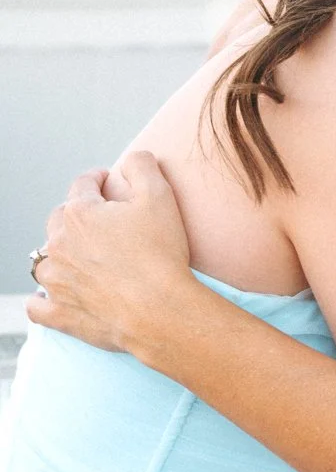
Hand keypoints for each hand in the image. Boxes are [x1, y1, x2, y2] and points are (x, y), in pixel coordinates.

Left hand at [26, 153, 194, 354]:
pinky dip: (43, 299)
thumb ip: (143, 167)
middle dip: (76, 214)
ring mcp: (56, 281)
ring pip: (46, 260)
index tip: (107, 180)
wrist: (160, 311)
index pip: (83, 184)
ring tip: (79, 257)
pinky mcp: (59, 313)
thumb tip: (133, 157)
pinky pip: (38, 305)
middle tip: (99, 220)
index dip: (97, 178)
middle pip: (60, 219)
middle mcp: (59, 244)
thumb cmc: (161, 254)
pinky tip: (52, 296)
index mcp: (80, 213)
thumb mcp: (160, 197)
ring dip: (60, 255)